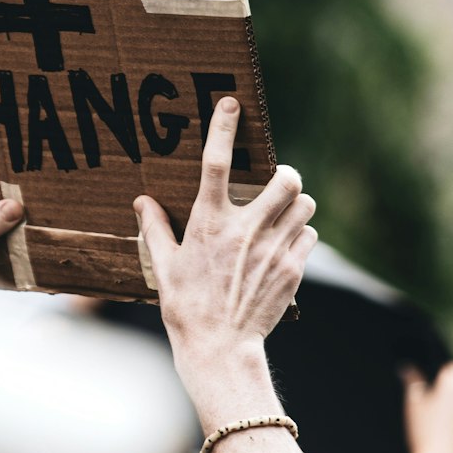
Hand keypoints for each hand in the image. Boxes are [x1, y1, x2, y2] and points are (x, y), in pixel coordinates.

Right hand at [134, 97, 316, 364]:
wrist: (220, 349)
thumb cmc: (186, 306)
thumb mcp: (164, 265)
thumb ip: (156, 228)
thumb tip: (143, 202)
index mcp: (209, 223)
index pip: (216, 164)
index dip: (223, 129)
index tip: (230, 104)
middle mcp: (245, 231)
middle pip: (285, 179)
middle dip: (285, 174)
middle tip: (275, 182)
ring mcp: (273, 250)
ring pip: (304, 204)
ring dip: (296, 204)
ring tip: (282, 213)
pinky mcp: (292, 269)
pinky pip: (309, 235)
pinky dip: (301, 234)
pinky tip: (284, 246)